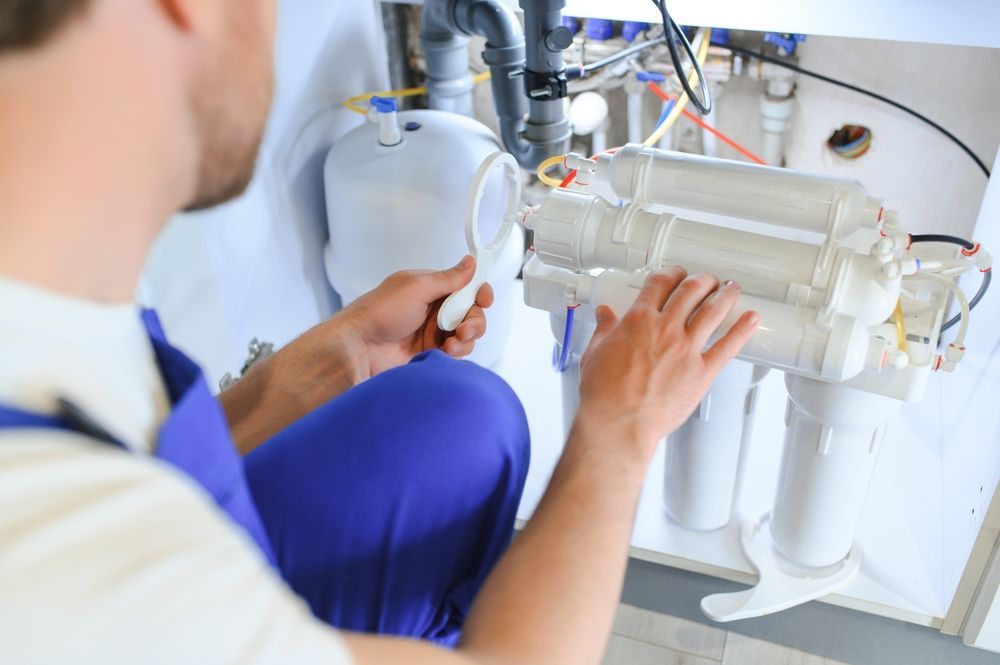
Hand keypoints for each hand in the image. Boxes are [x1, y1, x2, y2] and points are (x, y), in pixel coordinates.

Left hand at [340, 256, 494, 376]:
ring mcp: (433, 333)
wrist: (360, 348)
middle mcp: (434, 309)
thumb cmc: (380, 313)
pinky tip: (445, 353)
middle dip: (474, 320)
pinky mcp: (431, 353)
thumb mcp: (417, 287)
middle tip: (463, 328)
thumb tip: (470, 262)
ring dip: (466, 338)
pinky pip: (457, 353)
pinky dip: (457, 353)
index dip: (479, 292)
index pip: (465, 287)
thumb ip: (448, 278)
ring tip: (451, 343)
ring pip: (467, 335)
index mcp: (430, 288)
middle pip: (471, 312)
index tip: (484, 299)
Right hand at [576, 267, 757, 458]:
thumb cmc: (604, 394)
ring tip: (732, 288)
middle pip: (691, 291)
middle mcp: (665, 329)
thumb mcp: (595, 353)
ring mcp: (685, 349)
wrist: (619, 422)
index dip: (671, 273)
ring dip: (725, 295)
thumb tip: (604, 315)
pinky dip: (742, 330)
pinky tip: (752, 320)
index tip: (676, 273)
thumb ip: (603, 330)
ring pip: (712, 311)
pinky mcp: (701, 372)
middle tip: (707, 280)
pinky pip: (728, 346)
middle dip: (702, 280)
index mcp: (638, 321)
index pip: (660, 284)